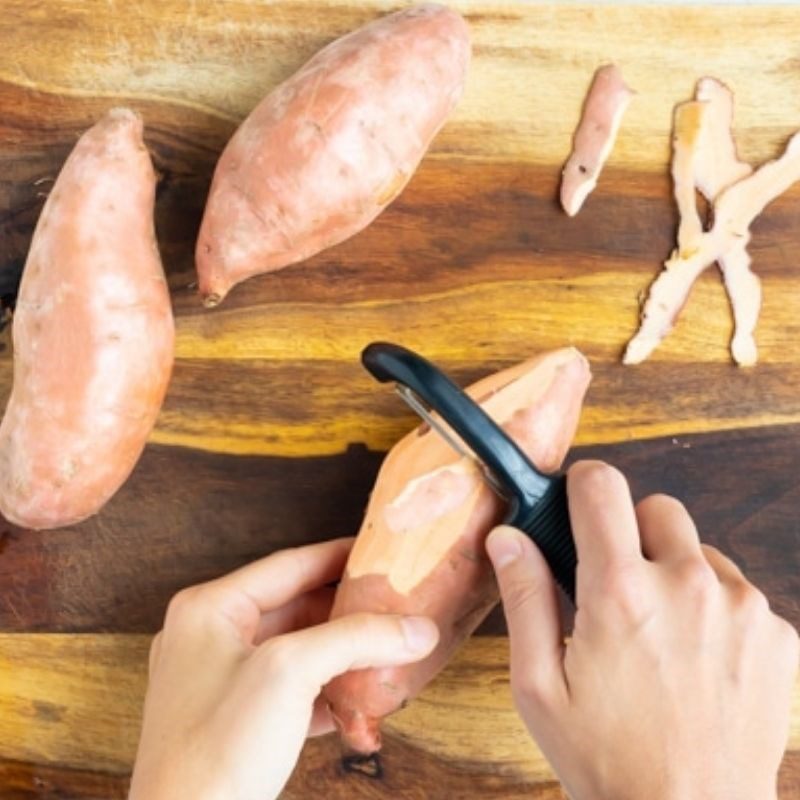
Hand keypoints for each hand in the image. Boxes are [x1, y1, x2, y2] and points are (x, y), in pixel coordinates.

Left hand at [128, 538, 438, 799]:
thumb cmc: (215, 751)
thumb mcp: (291, 672)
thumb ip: (356, 638)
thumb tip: (415, 628)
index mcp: (209, 609)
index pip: (288, 564)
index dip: (338, 555)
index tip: (378, 550)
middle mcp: (209, 638)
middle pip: (295, 607)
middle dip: (346, 610)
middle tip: (393, 602)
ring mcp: (219, 682)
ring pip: (295, 651)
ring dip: (339, 652)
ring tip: (386, 648)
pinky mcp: (233, 722)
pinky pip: (289, 690)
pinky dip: (325, 690)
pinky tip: (359, 699)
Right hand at [487, 460, 798, 799]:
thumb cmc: (608, 760)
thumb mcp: (539, 685)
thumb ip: (524, 597)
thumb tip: (508, 537)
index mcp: (620, 591)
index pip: (601, 486)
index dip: (582, 486)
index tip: (577, 505)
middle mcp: (687, 585)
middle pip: (657, 507)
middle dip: (632, 534)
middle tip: (616, 587)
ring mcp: (741, 608)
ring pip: (700, 550)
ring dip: (675, 574)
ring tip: (659, 634)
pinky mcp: (778, 635)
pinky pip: (738, 591)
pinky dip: (715, 610)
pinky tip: (697, 659)